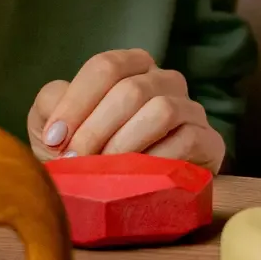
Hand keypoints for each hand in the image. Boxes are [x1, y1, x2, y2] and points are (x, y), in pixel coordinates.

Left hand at [28, 49, 225, 171]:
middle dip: (96, 129)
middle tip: (74, 162)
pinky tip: (136, 178)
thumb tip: (58, 116)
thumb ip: (51, 106)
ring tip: (103, 171)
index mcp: (131, 67)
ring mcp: (190, 109)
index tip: (54, 139)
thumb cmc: (88, 152)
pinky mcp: (209, 141)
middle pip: (131, 90)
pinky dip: (156, 159)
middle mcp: (165, 80)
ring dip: (124, 143)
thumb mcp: (57, 126)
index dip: (76, 102)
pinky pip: (188, 140)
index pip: (106, 66)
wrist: (123, 193)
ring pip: (162, 110)